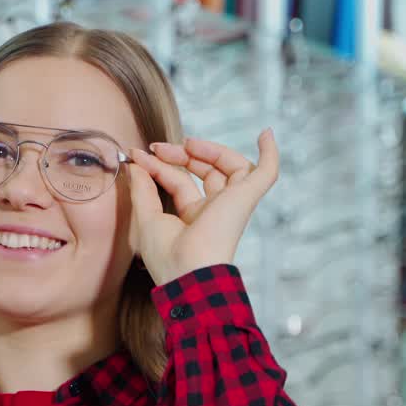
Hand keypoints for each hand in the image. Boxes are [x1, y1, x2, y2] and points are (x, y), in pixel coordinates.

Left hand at [125, 129, 278, 283]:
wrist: (188, 272)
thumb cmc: (167, 255)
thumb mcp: (146, 217)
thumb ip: (142, 188)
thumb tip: (136, 162)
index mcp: (193, 219)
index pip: (179, 182)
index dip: (159, 165)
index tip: (138, 155)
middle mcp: (215, 210)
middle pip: (205, 172)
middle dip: (181, 155)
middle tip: (158, 148)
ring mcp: (232, 203)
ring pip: (230, 167)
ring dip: (209, 150)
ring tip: (187, 143)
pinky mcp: (246, 198)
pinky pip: (266, 172)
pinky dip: (269, 153)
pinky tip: (265, 133)